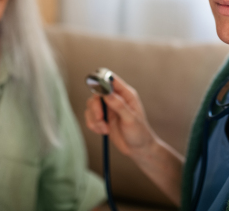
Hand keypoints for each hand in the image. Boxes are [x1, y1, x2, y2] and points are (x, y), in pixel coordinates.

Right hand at [85, 73, 183, 204]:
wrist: (138, 149)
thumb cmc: (139, 133)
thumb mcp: (131, 120)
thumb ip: (119, 105)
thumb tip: (107, 94)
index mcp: (126, 94)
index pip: (111, 80)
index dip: (101, 81)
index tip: (97, 93)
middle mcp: (116, 98)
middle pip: (96, 93)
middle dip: (95, 107)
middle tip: (100, 118)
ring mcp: (108, 108)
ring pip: (91, 105)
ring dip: (94, 119)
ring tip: (105, 129)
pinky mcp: (102, 118)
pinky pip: (89, 116)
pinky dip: (93, 125)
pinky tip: (103, 131)